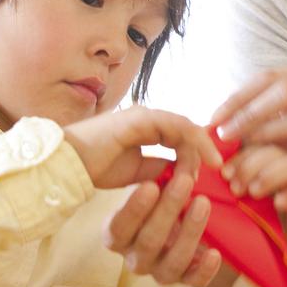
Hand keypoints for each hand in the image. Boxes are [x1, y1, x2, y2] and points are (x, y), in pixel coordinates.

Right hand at [63, 106, 221, 189]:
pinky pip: (177, 126)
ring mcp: (144, 115)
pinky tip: (204, 158)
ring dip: (201, 146)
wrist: (69, 164)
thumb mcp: (135, 172)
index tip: (211, 169)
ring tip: (214, 164)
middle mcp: (146, 117)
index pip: (179, 134)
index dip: (196, 149)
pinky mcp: (142, 118)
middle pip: (186, 129)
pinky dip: (194, 141)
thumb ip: (157, 167)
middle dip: (203, 148)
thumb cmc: (95, 167)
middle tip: (217, 168)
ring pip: (185, 126)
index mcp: (143, 127)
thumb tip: (179, 170)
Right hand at [103, 174, 222, 286]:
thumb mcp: (149, 189)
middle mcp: (134, 259)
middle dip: (169, 210)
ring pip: (172, 263)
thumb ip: (155, 181)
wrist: (170, 225)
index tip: (151, 184)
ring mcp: (158, 272)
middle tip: (185, 180)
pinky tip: (215, 252)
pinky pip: (193, 282)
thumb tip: (172, 163)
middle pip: (149, 242)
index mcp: (116, 236)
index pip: (119, 227)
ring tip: (202, 202)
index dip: (134, 209)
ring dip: (190, 232)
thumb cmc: (155, 201)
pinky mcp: (182, 279)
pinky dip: (205, 271)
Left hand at [222, 145, 286, 256]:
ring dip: (271, 175)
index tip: (223, 174)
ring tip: (253, 193)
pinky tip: (277, 203)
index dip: (239, 155)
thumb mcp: (236, 202)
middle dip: (251, 165)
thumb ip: (226, 184)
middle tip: (235, 187)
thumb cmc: (253, 225)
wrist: (277, 256)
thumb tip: (204, 170)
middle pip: (274, 151)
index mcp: (267, 161)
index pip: (255, 145)